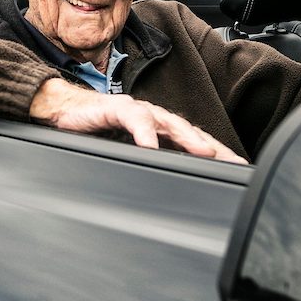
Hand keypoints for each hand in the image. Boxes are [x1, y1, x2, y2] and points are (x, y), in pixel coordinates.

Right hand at [28, 79, 247, 162]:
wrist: (63, 112)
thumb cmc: (95, 132)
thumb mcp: (125, 154)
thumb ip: (146, 163)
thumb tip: (166, 191)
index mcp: (159, 131)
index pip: (193, 143)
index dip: (216, 156)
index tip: (237, 172)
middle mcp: (153, 118)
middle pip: (190, 132)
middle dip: (213, 148)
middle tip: (233, 163)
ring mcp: (137, 112)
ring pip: (168, 123)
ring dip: (187, 138)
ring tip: (203, 152)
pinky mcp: (117, 108)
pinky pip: (134, 120)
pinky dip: (143, 133)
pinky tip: (150, 146)